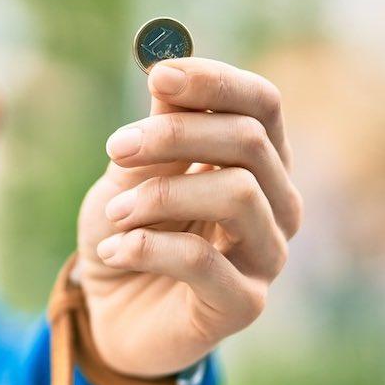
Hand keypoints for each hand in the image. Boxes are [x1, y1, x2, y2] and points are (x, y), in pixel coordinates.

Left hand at [75, 58, 302, 377]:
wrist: (108, 314)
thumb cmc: (126, 233)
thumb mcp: (128, 175)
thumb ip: (154, 133)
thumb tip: (166, 69)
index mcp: (257, 161)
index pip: (261, 104)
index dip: (213, 83)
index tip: (158, 74)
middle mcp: (277, 204)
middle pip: (249, 141)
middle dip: (173, 135)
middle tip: (116, 147)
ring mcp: (268, 255)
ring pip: (237, 194)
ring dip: (160, 194)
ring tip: (113, 214)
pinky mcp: (244, 304)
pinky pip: (202, 260)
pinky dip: (147, 246)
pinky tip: (114, 249)